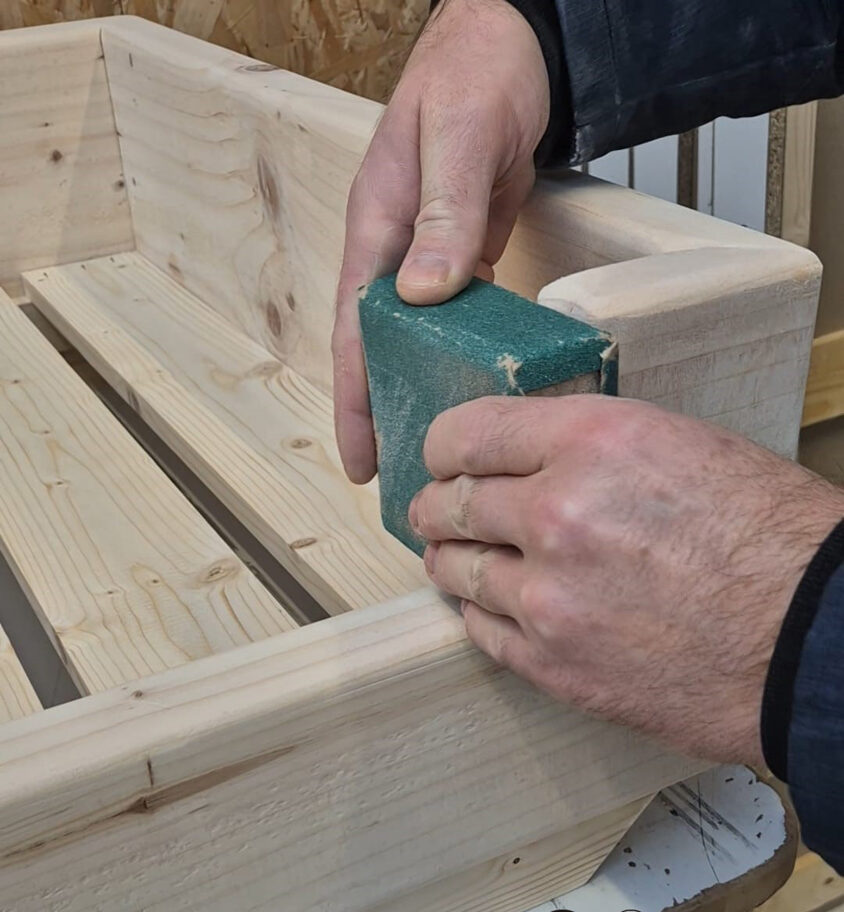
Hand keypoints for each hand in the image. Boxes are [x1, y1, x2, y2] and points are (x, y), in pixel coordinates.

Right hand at [332, 0, 549, 482]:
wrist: (513, 47)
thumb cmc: (474, 76)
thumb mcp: (457, 138)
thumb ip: (440, 214)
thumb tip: (421, 294)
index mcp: (378, 230)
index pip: (356, 330)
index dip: (354, 397)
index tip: (357, 457)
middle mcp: (396, 251)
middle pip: (378, 349)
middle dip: (378, 413)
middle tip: (392, 482)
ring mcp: (429, 255)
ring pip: (415, 340)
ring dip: (417, 392)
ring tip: (430, 453)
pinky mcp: (464, 255)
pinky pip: (454, 319)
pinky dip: (457, 358)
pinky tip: (471, 393)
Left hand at [408, 395, 843, 763]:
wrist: (809, 642)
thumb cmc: (771, 540)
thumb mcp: (685, 448)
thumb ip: (594, 447)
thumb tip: (533, 455)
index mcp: (595, 442)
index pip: (468, 433)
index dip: (442, 446)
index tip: (441, 458)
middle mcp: (558, 513)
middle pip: (451, 504)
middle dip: (437, 506)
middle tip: (437, 511)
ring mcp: (548, 597)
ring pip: (456, 570)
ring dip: (450, 560)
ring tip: (456, 559)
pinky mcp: (552, 664)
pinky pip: (480, 630)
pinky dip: (478, 613)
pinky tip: (487, 605)